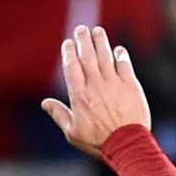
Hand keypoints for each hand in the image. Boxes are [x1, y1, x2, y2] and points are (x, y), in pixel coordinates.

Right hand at [41, 25, 151, 157]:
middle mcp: (95, 85)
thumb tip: (45, 103)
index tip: (68, 43)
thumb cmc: (98, 142)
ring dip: (101, 42)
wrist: (127, 145)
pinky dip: (121, 56)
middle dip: (83, 40)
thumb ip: (59, 114)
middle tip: (82, 29)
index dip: (69, 52)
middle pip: (88, 56)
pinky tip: (118, 50)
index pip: (72, 66)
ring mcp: (114, 84)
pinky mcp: (131, 86)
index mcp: (79, 95)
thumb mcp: (73, 132)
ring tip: (98, 32)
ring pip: (106, 56)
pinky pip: (125, 66)